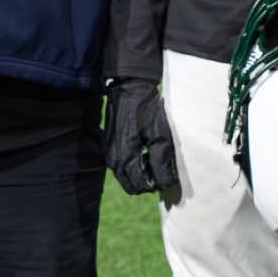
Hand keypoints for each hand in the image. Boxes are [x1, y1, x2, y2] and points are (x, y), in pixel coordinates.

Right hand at [104, 78, 177, 194]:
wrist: (128, 89)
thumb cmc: (147, 110)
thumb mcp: (160, 135)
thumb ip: (162, 161)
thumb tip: (166, 182)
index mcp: (125, 157)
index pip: (142, 185)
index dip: (158, 183)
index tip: (168, 175)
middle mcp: (113, 160)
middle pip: (132, 186)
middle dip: (148, 183)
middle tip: (162, 169)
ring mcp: (109, 155)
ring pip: (126, 179)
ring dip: (140, 176)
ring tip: (154, 160)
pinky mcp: (108, 149)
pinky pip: (121, 168)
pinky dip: (133, 168)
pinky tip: (144, 153)